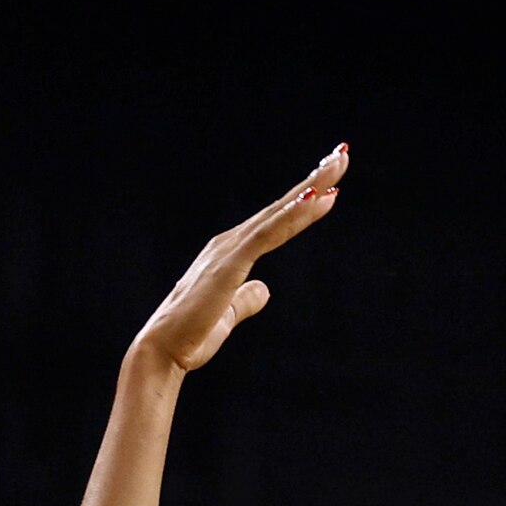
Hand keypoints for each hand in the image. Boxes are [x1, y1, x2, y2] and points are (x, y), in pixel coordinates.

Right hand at [130, 145, 345, 378]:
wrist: (163, 351)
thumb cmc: (190, 336)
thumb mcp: (228, 314)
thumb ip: (246, 300)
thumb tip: (264, 290)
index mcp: (231, 253)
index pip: (275, 220)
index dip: (303, 199)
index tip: (331, 181)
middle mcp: (230, 243)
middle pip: (280, 207)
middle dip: (313, 179)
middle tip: (342, 154)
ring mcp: (229, 251)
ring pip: (278, 214)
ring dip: (310, 188)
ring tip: (337, 164)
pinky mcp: (230, 265)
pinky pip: (268, 235)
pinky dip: (293, 216)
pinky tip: (316, 198)